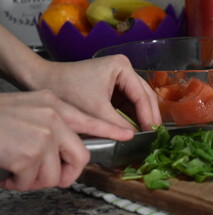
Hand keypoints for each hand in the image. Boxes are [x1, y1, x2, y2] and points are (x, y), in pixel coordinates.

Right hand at [0, 90, 133, 190]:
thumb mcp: (27, 110)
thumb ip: (50, 126)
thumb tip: (63, 151)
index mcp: (53, 105)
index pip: (90, 119)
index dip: (111, 129)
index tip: (127, 134)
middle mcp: (53, 116)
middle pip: (80, 155)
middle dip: (66, 173)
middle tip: (46, 176)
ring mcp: (43, 133)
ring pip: (55, 173)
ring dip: (35, 180)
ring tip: (16, 171)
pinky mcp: (30, 152)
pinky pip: (32, 181)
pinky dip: (17, 183)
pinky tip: (6, 173)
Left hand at [32, 55, 161, 130]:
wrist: (44, 82)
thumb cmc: (68, 90)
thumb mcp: (95, 110)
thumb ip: (118, 124)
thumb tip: (137, 137)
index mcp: (122, 67)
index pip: (141, 95)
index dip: (148, 115)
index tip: (152, 133)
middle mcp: (125, 69)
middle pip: (144, 95)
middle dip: (149, 115)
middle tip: (154, 134)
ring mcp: (120, 77)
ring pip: (139, 99)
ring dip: (143, 115)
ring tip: (148, 133)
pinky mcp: (114, 86)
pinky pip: (129, 102)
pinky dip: (133, 114)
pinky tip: (137, 127)